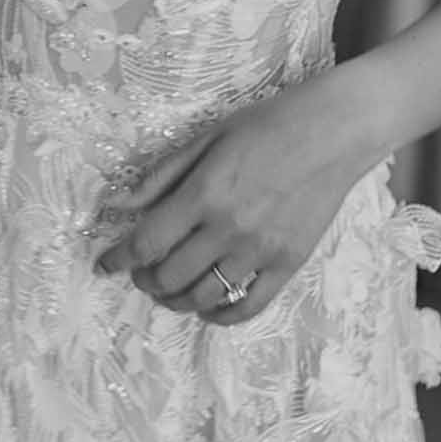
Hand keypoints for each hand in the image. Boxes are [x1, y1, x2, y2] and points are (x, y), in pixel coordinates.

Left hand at [96, 73, 371, 323]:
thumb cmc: (268, 125)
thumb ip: (161, 176)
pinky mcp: (288, 264)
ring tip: (169, 288)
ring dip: (176, 299)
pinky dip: (221, 316)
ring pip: (204, 297)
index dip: (118, 259)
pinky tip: (208, 307)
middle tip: (140, 271)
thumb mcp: (207, 138)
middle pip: (170, 276)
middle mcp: (229, 229)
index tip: (104, 264)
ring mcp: (261, 252)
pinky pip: (248, 308)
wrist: (335, 132)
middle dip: (145, 280)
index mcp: (204, 194)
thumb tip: (116, 204)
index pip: (146, 243)